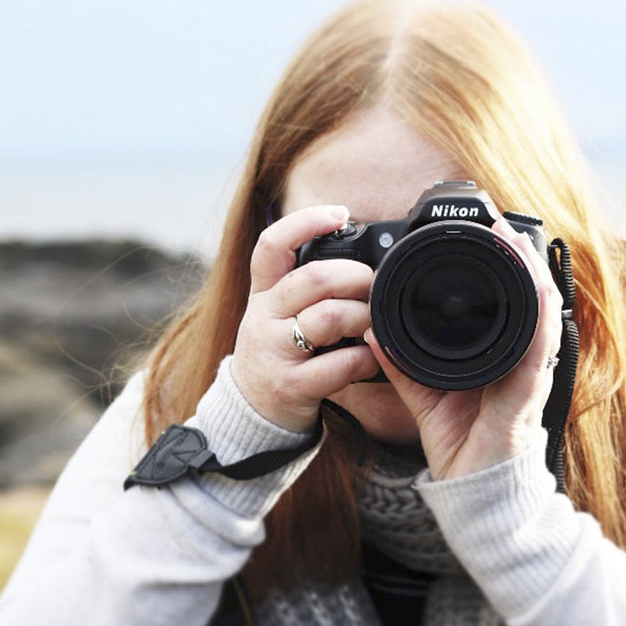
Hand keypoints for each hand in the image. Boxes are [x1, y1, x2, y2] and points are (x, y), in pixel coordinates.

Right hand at [230, 205, 379, 431]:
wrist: (252, 410)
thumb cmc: (277, 351)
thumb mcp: (276, 311)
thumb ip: (304, 283)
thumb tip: (353, 248)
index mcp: (263, 292)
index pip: (272, 245)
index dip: (305, 221)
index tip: (338, 214)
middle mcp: (265, 317)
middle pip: (315, 278)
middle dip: (356, 276)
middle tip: (373, 284)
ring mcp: (276, 352)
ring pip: (330, 318)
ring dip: (364, 316)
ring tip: (373, 323)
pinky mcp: (292, 386)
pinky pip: (341, 365)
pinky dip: (366, 358)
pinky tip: (370, 357)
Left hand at [365, 219, 562, 480]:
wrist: (472, 492)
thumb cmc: (460, 444)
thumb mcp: (423, 395)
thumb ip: (401, 363)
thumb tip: (374, 332)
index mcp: (498, 356)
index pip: (508, 303)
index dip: (504, 268)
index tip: (488, 234)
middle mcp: (519, 360)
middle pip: (531, 300)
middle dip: (521, 260)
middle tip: (503, 225)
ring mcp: (528, 376)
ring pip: (541, 316)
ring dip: (533, 277)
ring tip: (519, 243)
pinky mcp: (527, 396)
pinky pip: (538, 352)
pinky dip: (540, 320)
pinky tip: (538, 292)